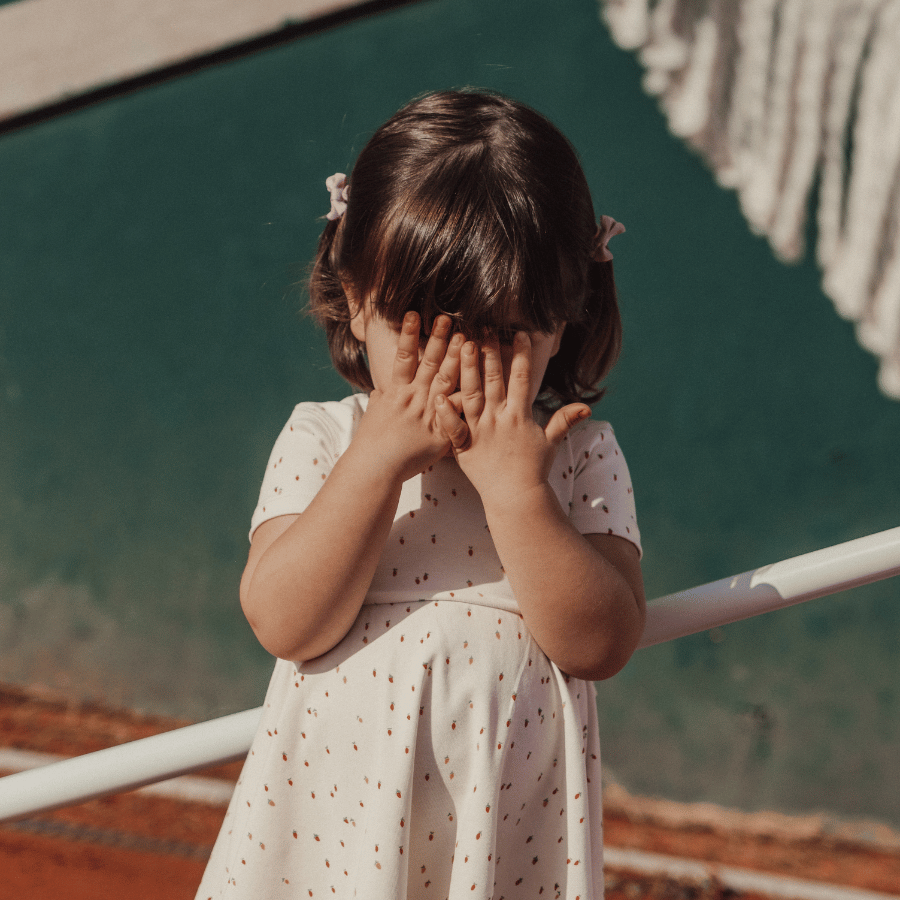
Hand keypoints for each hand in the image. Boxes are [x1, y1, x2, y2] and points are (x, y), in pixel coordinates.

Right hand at [352, 312, 462, 482]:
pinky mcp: (440, 433)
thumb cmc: (370, 444)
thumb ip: (381, 401)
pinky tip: (483, 383)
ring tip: (468, 338)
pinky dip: (470, 399)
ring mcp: (428, 415)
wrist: (375, 469)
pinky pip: (459, 414)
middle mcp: (413, 399)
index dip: (409, 335)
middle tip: (450, 317)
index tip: (414, 314)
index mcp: (396, 393)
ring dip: (458, 359)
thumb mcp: (373, 416)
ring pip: (446, 382)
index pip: (404, 357)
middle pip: (430, 364)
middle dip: (440, 340)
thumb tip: (381, 391)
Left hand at [435, 332, 589, 507]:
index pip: (522, 379)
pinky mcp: (464, 447)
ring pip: (471, 395)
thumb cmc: (533, 471)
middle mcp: (499, 420)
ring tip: (463, 346)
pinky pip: (452, 427)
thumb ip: (564, 421)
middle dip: (490, 353)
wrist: (516, 498)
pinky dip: (445, 413)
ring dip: (467, 370)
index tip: (520, 334)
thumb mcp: (550, 444)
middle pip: (494, 381)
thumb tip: (587, 407)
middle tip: (484, 329)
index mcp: (520, 416)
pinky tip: (438, 394)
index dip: (521, 355)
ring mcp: (480, 432)